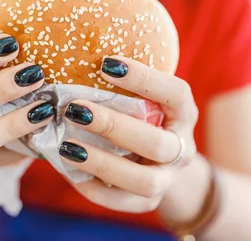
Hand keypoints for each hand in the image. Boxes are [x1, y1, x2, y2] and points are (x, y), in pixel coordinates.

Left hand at [58, 56, 197, 213]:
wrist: (163, 162)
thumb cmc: (143, 115)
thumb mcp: (142, 95)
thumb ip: (120, 80)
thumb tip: (72, 47)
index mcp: (183, 114)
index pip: (175, 93)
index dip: (145, 79)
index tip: (107, 64)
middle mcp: (181, 148)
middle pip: (156, 143)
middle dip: (114, 126)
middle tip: (76, 108)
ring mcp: (167, 179)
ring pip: (144, 180)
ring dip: (103, 163)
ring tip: (66, 146)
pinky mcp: (148, 201)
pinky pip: (123, 203)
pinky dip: (94, 189)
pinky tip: (68, 169)